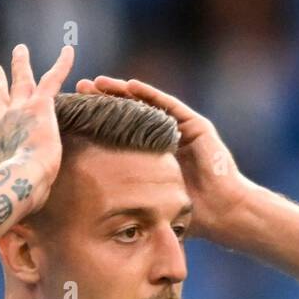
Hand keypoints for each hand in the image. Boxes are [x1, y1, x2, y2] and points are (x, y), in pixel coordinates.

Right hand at [0, 44, 73, 209]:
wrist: (16, 186)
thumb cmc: (8, 203)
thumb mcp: (3, 205)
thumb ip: (4, 216)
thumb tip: (0, 245)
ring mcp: (18, 112)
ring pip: (19, 81)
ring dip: (20, 65)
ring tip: (20, 51)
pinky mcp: (40, 108)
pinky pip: (53, 79)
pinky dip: (61, 63)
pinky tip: (69, 49)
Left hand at [77, 76, 256, 240]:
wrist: (223, 214)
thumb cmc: (190, 216)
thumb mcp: (149, 203)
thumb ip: (128, 199)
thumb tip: (91, 213)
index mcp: (151, 155)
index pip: (119, 132)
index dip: (98, 121)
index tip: (75, 113)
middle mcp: (165, 137)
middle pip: (129, 113)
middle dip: (104, 100)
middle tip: (80, 89)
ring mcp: (181, 129)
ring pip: (145, 104)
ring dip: (122, 91)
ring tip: (98, 82)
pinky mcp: (195, 125)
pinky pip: (168, 105)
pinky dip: (149, 94)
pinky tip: (130, 85)